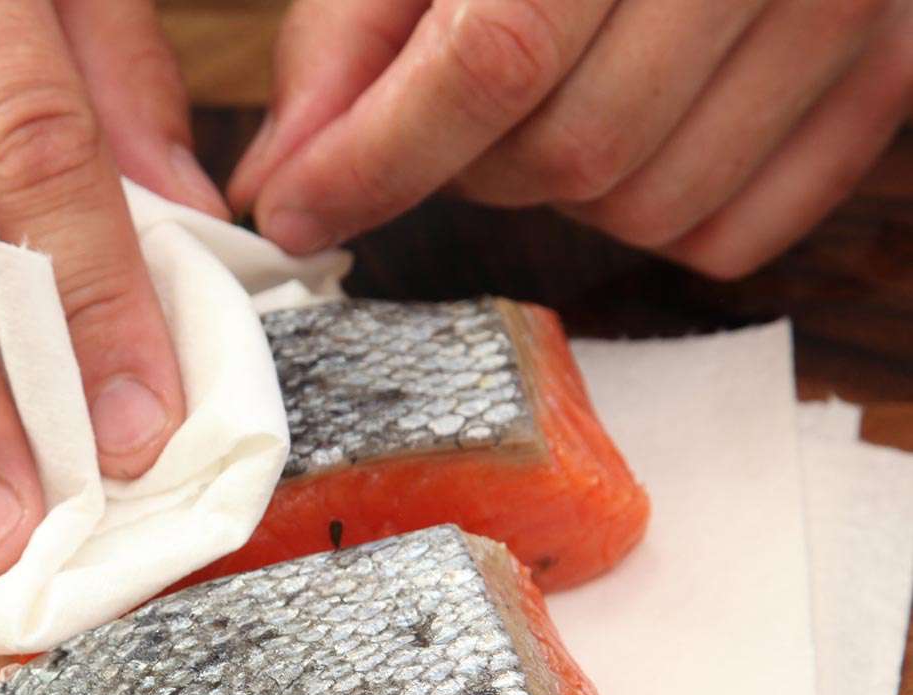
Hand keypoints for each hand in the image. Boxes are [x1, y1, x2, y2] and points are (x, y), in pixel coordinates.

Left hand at [229, 0, 910, 278]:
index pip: (498, 56)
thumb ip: (350, 33)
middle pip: (571, 153)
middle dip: (469, 166)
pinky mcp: (887, 77)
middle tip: (445, 116)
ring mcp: (848, 9)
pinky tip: (632, 129)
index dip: (378, 157)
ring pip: (647, 206)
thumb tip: (280, 180)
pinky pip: (730, 234)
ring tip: (548, 101)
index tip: (292, 211)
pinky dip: (651, 212)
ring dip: (558, 190)